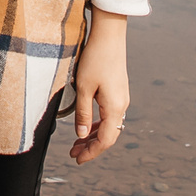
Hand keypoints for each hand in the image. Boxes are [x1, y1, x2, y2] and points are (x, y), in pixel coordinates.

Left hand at [69, 11, 129, 164]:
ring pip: (109, 125)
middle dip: (91, 146)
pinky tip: (86, 126)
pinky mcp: (118, 91)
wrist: (110, 35)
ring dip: (93, 136)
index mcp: (114, 107)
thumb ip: (82, 113)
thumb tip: (80, 135)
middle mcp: (122, 105)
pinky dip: (97, 124)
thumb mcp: (83, 88)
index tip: (77, 159)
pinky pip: (109, 115)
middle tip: (73, 154)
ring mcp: (121, 98)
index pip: (105, 140)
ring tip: (77, 143)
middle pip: (109, 135)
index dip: (91, 152)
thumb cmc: (95, 59)